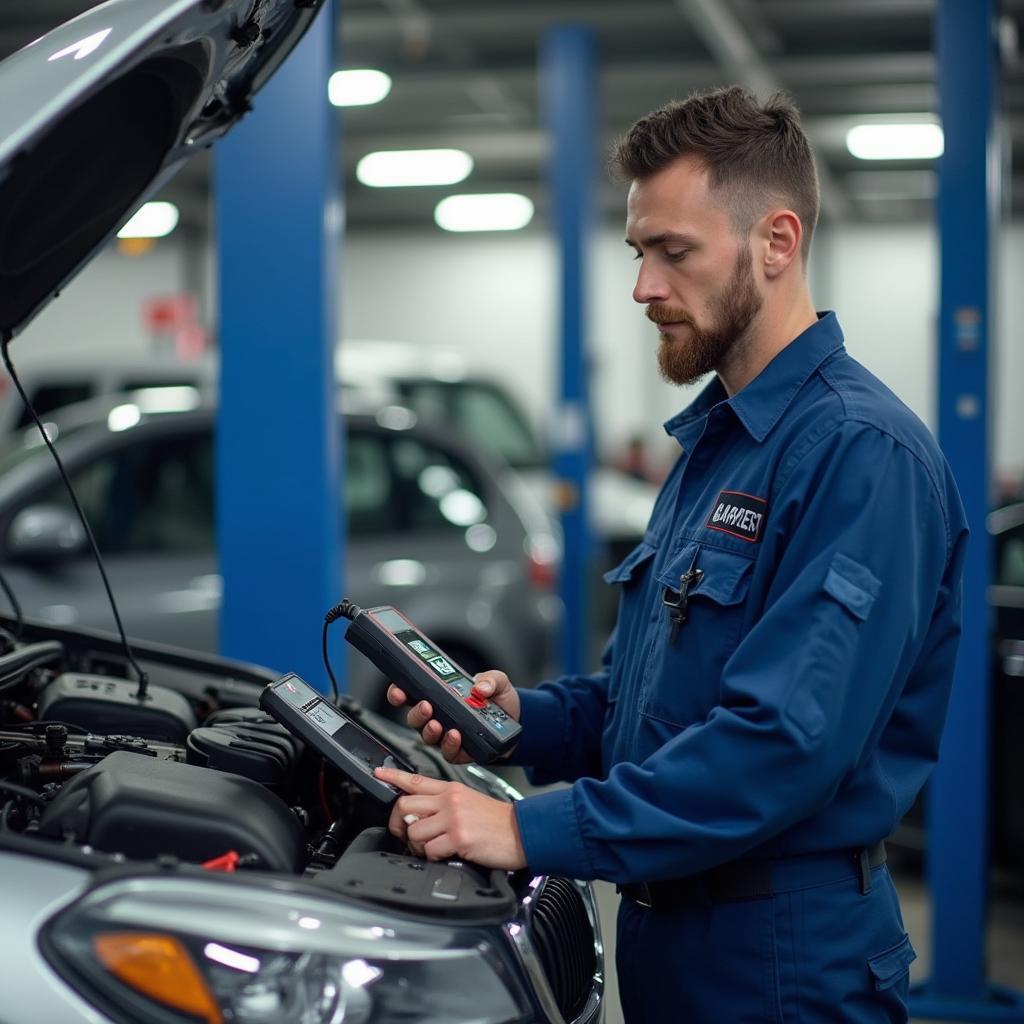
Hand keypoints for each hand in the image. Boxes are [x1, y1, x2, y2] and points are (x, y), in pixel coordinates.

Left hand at [375, 766, 526, 869]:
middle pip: (404, 805)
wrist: (522, 831)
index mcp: (451, 789)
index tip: (379, 773)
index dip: (393, 776)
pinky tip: (445, 855)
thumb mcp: (470, 801)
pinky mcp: (458, 837)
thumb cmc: (497, 820)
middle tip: (404, 835)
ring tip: (431, 849)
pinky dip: (432, 857)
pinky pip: (429, 850)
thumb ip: (445, 803)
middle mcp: (449, 800)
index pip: (416, 779)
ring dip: (417, 846)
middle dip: (398, 824)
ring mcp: (453, 818)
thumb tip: (421, 815)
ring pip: (413, 831)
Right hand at [386, 670, 520, 763]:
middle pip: (415, 718)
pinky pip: (447, 752)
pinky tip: (456, 736)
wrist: (517, 721)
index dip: (399, 692)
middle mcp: (439, 715)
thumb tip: (480, 687)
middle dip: (416, 713)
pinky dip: (449, 744)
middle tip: (426, 706)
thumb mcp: (497, 681)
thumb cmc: (499, 699)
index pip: (411, 693)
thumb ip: (490, 679)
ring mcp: (447, 734)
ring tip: (438, 724)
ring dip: (430, 730)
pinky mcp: (459, 751)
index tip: (398, 690)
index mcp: (440, 695)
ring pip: (427, 736)